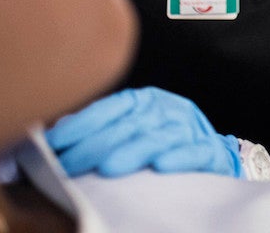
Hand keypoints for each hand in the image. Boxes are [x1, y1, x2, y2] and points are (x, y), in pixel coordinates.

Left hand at [45, 87, 242, 178]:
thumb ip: (101, 130)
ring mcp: (189, 129)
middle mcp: (167, 110)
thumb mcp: (134, 130)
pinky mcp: (210, 151)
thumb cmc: (166, 142)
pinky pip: (195, 152)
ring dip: (133, 151)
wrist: (215, 154)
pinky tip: (160, 166)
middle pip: (130, 125)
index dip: (82, 123)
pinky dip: (179, 157)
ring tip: (108, 167)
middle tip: (69, 164)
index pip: (111, 107)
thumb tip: (57, 133)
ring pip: (160, 137)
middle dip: (96, 145)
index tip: (54, 141)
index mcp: (146, 102)